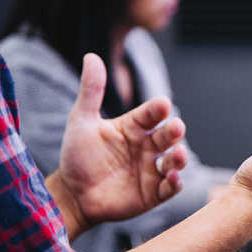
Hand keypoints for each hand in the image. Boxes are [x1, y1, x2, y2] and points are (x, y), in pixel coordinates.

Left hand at [48, 54, 186, 237]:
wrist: (72, 195)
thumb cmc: (78, 156)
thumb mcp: (81, 121)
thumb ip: (91, 91)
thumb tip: (91, 56)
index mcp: (134, 127)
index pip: (151, 114)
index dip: (157, 109)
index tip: (162, 104)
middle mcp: (147, 147)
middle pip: (167, 136)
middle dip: (174, 131)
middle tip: (176, 127)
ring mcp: (152, 170)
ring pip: (174, 160)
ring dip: (179, 157)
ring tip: (178, 155)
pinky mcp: (153, 193)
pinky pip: (169, 187)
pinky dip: (175, 183)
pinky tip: (173, 178)